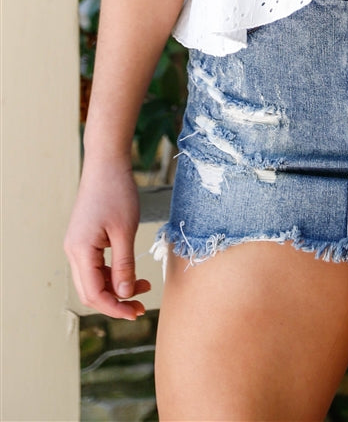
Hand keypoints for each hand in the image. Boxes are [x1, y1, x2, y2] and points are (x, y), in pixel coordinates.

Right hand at [64, 161, 151, 319]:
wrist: (106, 163)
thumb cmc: (117, 192)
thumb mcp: (125, 231)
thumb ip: (124, 265)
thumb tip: (125, 295)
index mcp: (80, 251)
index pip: (94, 293)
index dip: (115, 307)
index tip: (136, 312)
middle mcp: (73, 251)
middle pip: (90, 291)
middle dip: (116, 302)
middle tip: (141, 306)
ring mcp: (77, 244)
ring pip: (93, 279)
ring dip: (116, 288)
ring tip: (144, 288)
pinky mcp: (84, 238)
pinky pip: (95, 265)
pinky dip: (112, 273)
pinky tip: (131, 273)